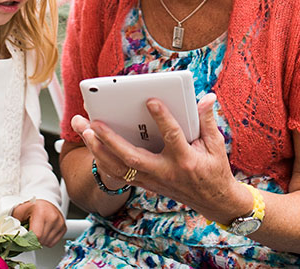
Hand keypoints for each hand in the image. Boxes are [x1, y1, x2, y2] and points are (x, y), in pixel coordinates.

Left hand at [11, 199, 65, 247]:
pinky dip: (48, 240)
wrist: (45, 202)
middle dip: (34, 240)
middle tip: (30, 233)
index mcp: (41, 212)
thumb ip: (14, 223)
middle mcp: (52, 217)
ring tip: (38, 230)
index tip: (25, 238)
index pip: (37, 235)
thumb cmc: (32, 207)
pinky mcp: (64, 227)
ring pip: (48, 243)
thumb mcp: (19, 212)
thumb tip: (9, 236)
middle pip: (42, 240)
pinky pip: (54, 242)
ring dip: (41, 241)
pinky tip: (44, 232)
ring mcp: (59, 222)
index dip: (29, 240)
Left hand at [71, 92, 244, 222]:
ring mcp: (153, 180)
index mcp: (185, 160)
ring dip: (98, 149)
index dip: (162, 118)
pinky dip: (103, 159)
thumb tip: (206, 97)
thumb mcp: (216, 144)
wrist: (214, 202)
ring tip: (83, 128)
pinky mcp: (146, 184)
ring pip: (119, 168)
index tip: (150, 100)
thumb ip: (207, 120)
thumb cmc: (214, 169)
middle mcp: (165, 172)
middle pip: (132, 157)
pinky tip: (91, 143)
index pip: (172, 136)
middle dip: (110, 139)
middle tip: (93, 121)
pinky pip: (119, 174)